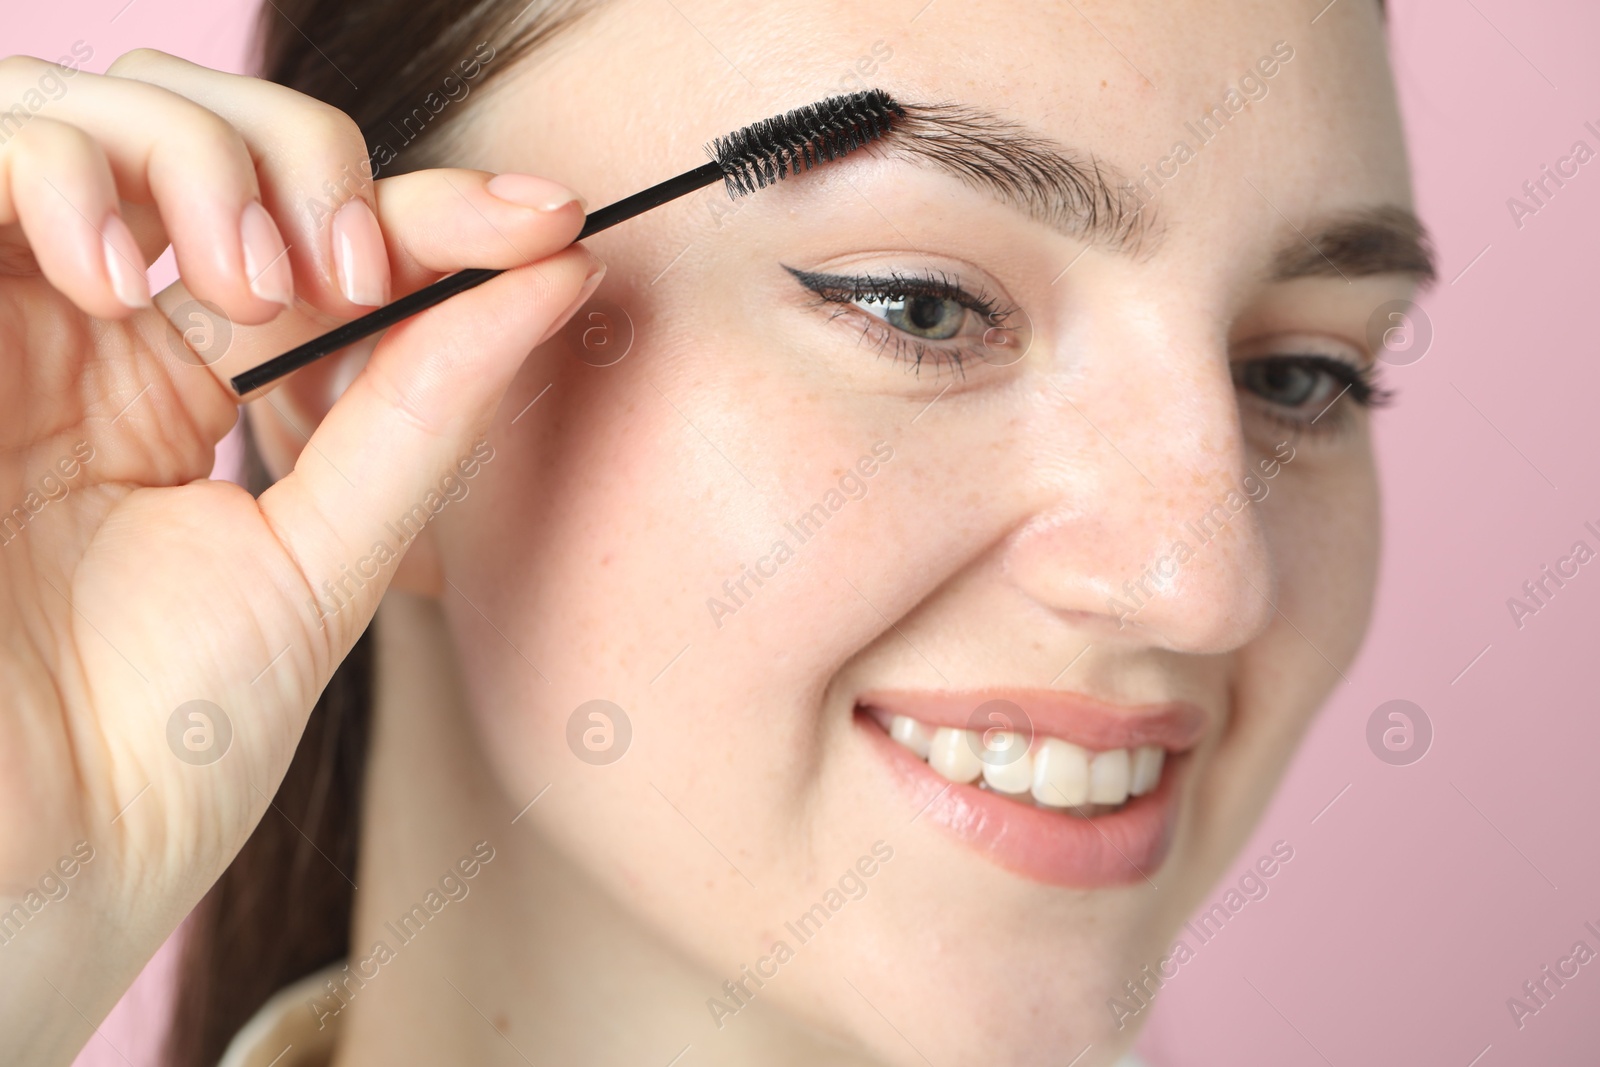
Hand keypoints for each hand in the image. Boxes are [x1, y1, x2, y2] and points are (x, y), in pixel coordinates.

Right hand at [0, 48, 597, 1063]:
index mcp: (201, 389)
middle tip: (353, 264)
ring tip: (250, 280)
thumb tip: (554, 279)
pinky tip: (114, 274)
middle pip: (215, 137)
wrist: (40, 853)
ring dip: (197, 157)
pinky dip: (64, 170)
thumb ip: (425, 411)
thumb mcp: (326, 555)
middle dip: (307, 160)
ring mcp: (10, 318)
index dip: (435, 210)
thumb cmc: (166, 738)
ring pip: (97, 115)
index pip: (325, 239)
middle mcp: (101, 335)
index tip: (545, 223)